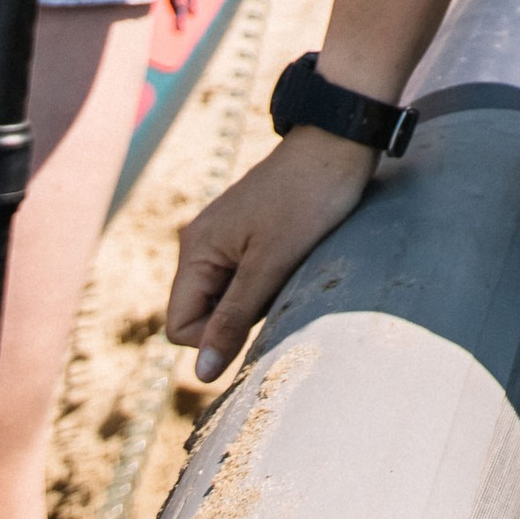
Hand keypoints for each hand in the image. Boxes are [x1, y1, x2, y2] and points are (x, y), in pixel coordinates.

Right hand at [168, 131, 373, 383]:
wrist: (339, 143)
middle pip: (202, 315)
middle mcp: (201, 245)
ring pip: (228, 300)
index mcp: (196, 251)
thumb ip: (232, 319)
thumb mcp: (271, 264)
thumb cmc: (307, 199)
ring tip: (289, 270)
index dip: (213, 338)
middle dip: (238, 319)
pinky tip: (294, 262)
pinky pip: (245, 280)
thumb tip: (200, 375)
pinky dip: (268, 283)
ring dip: (257, 302)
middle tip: (278, 289)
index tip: (257, 315)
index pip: (180, 327)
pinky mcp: (249, 236)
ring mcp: (225, 240)